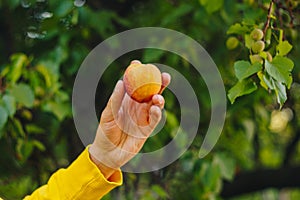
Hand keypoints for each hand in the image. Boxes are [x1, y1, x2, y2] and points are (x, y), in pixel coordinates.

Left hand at [89, 61, 170, 178]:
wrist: (107, 153)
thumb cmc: (105, 132)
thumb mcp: (108, 114)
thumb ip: (115, 100)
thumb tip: (121, 82)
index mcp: (127, 100)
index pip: (134, 84)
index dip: (137, 73)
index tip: (138, 64)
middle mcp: (137, 107)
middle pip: (150, 92)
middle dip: (158, 83)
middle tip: (164, 75)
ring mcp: (143, 117)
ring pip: (155, 104)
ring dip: (159, 98)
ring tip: (157, 96)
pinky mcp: (147, 129)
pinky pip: (154, 119)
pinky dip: (156, 113)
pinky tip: (155, 108)